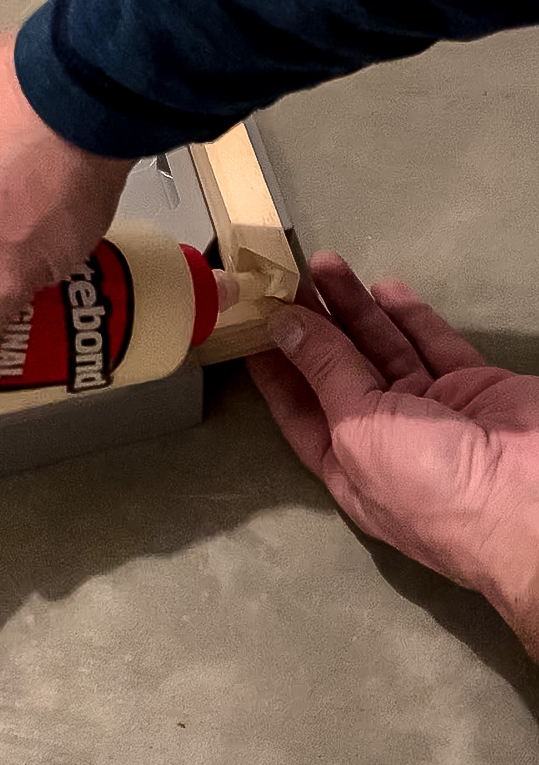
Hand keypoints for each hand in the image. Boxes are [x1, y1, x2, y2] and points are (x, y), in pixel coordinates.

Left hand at [249, 252, 538, 658]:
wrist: (532, 499)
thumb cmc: (432, 483)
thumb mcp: (360, 428)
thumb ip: (325, 372)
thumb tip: (284, 326)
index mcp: (351, 464)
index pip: (300, 408)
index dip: (276, 365)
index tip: (253, 322)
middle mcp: (388, 439)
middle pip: (341, 370)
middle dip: (315, 323)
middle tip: (289, 277)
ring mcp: (434, 412)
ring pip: (385, 349)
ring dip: (355, 309)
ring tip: (326, 264)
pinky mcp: (475, 387)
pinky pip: (435, 345)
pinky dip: (411, 316)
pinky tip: (385, 287)